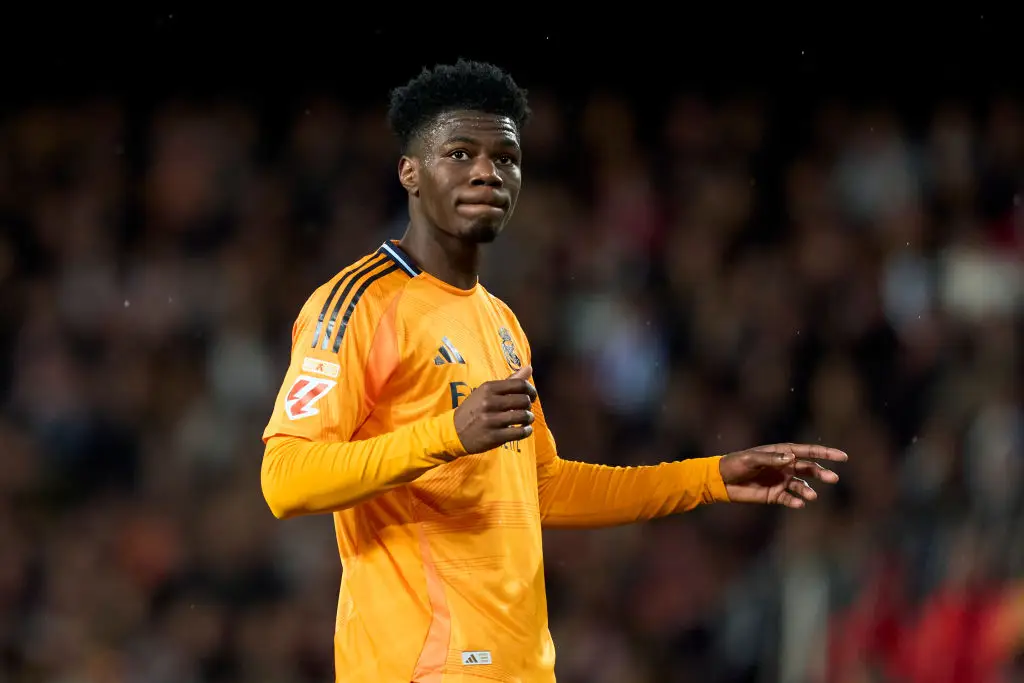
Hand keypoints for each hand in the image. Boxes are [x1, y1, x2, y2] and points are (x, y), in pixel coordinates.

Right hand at [454, 366, 537, 453]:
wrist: (454, 431)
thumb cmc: (474, 409)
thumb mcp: (486, 392)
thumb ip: (509, 381)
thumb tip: (529, 368)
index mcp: (488, 388)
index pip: (520, 385)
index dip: (531, 390)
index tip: (531, 396)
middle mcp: (489, 402)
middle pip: (524, 400)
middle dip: (529, 405)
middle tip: (526, 409)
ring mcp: (491, 420)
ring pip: (523, 416)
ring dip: (529, 418)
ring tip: (525, 420)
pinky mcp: (494, 436)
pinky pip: (520, 432)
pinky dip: (526, 431)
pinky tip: (523, 429)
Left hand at [719, 443, 846, 507]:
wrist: (721, 481)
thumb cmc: (735, 464)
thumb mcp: (751, 459)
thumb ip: (771, 459)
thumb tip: (791, 458)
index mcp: (781, 453)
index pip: (807, 452)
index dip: (826, 453)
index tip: (843, 457)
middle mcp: (784, 466)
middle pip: (809, 469)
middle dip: (822, 472)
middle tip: (833, 478)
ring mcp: (781, 481)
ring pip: (802, 485)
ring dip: (808, 491)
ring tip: (811, 496)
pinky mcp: (775, 495)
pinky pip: (790, 499)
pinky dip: (796, 502)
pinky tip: (799, 504)